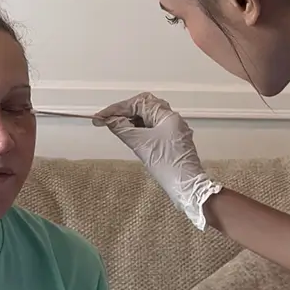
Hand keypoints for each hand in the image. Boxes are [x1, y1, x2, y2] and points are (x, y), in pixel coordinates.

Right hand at [92, 92, 222, 229]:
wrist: (186, 186)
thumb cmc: (169, 167)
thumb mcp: (141, 145)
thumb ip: (122, 129)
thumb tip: (109, 120)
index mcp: (168, 116)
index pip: (139, 103)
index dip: (118, 108)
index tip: (102, 116)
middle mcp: (172, 120)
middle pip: (145, 107)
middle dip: (125, 112)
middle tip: (109, 120)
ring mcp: (173, 130)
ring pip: (149, 118)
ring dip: (132, 121)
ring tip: (117, 127)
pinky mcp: (172, 141)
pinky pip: (153, 129)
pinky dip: (140, 129)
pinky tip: (130, 135)